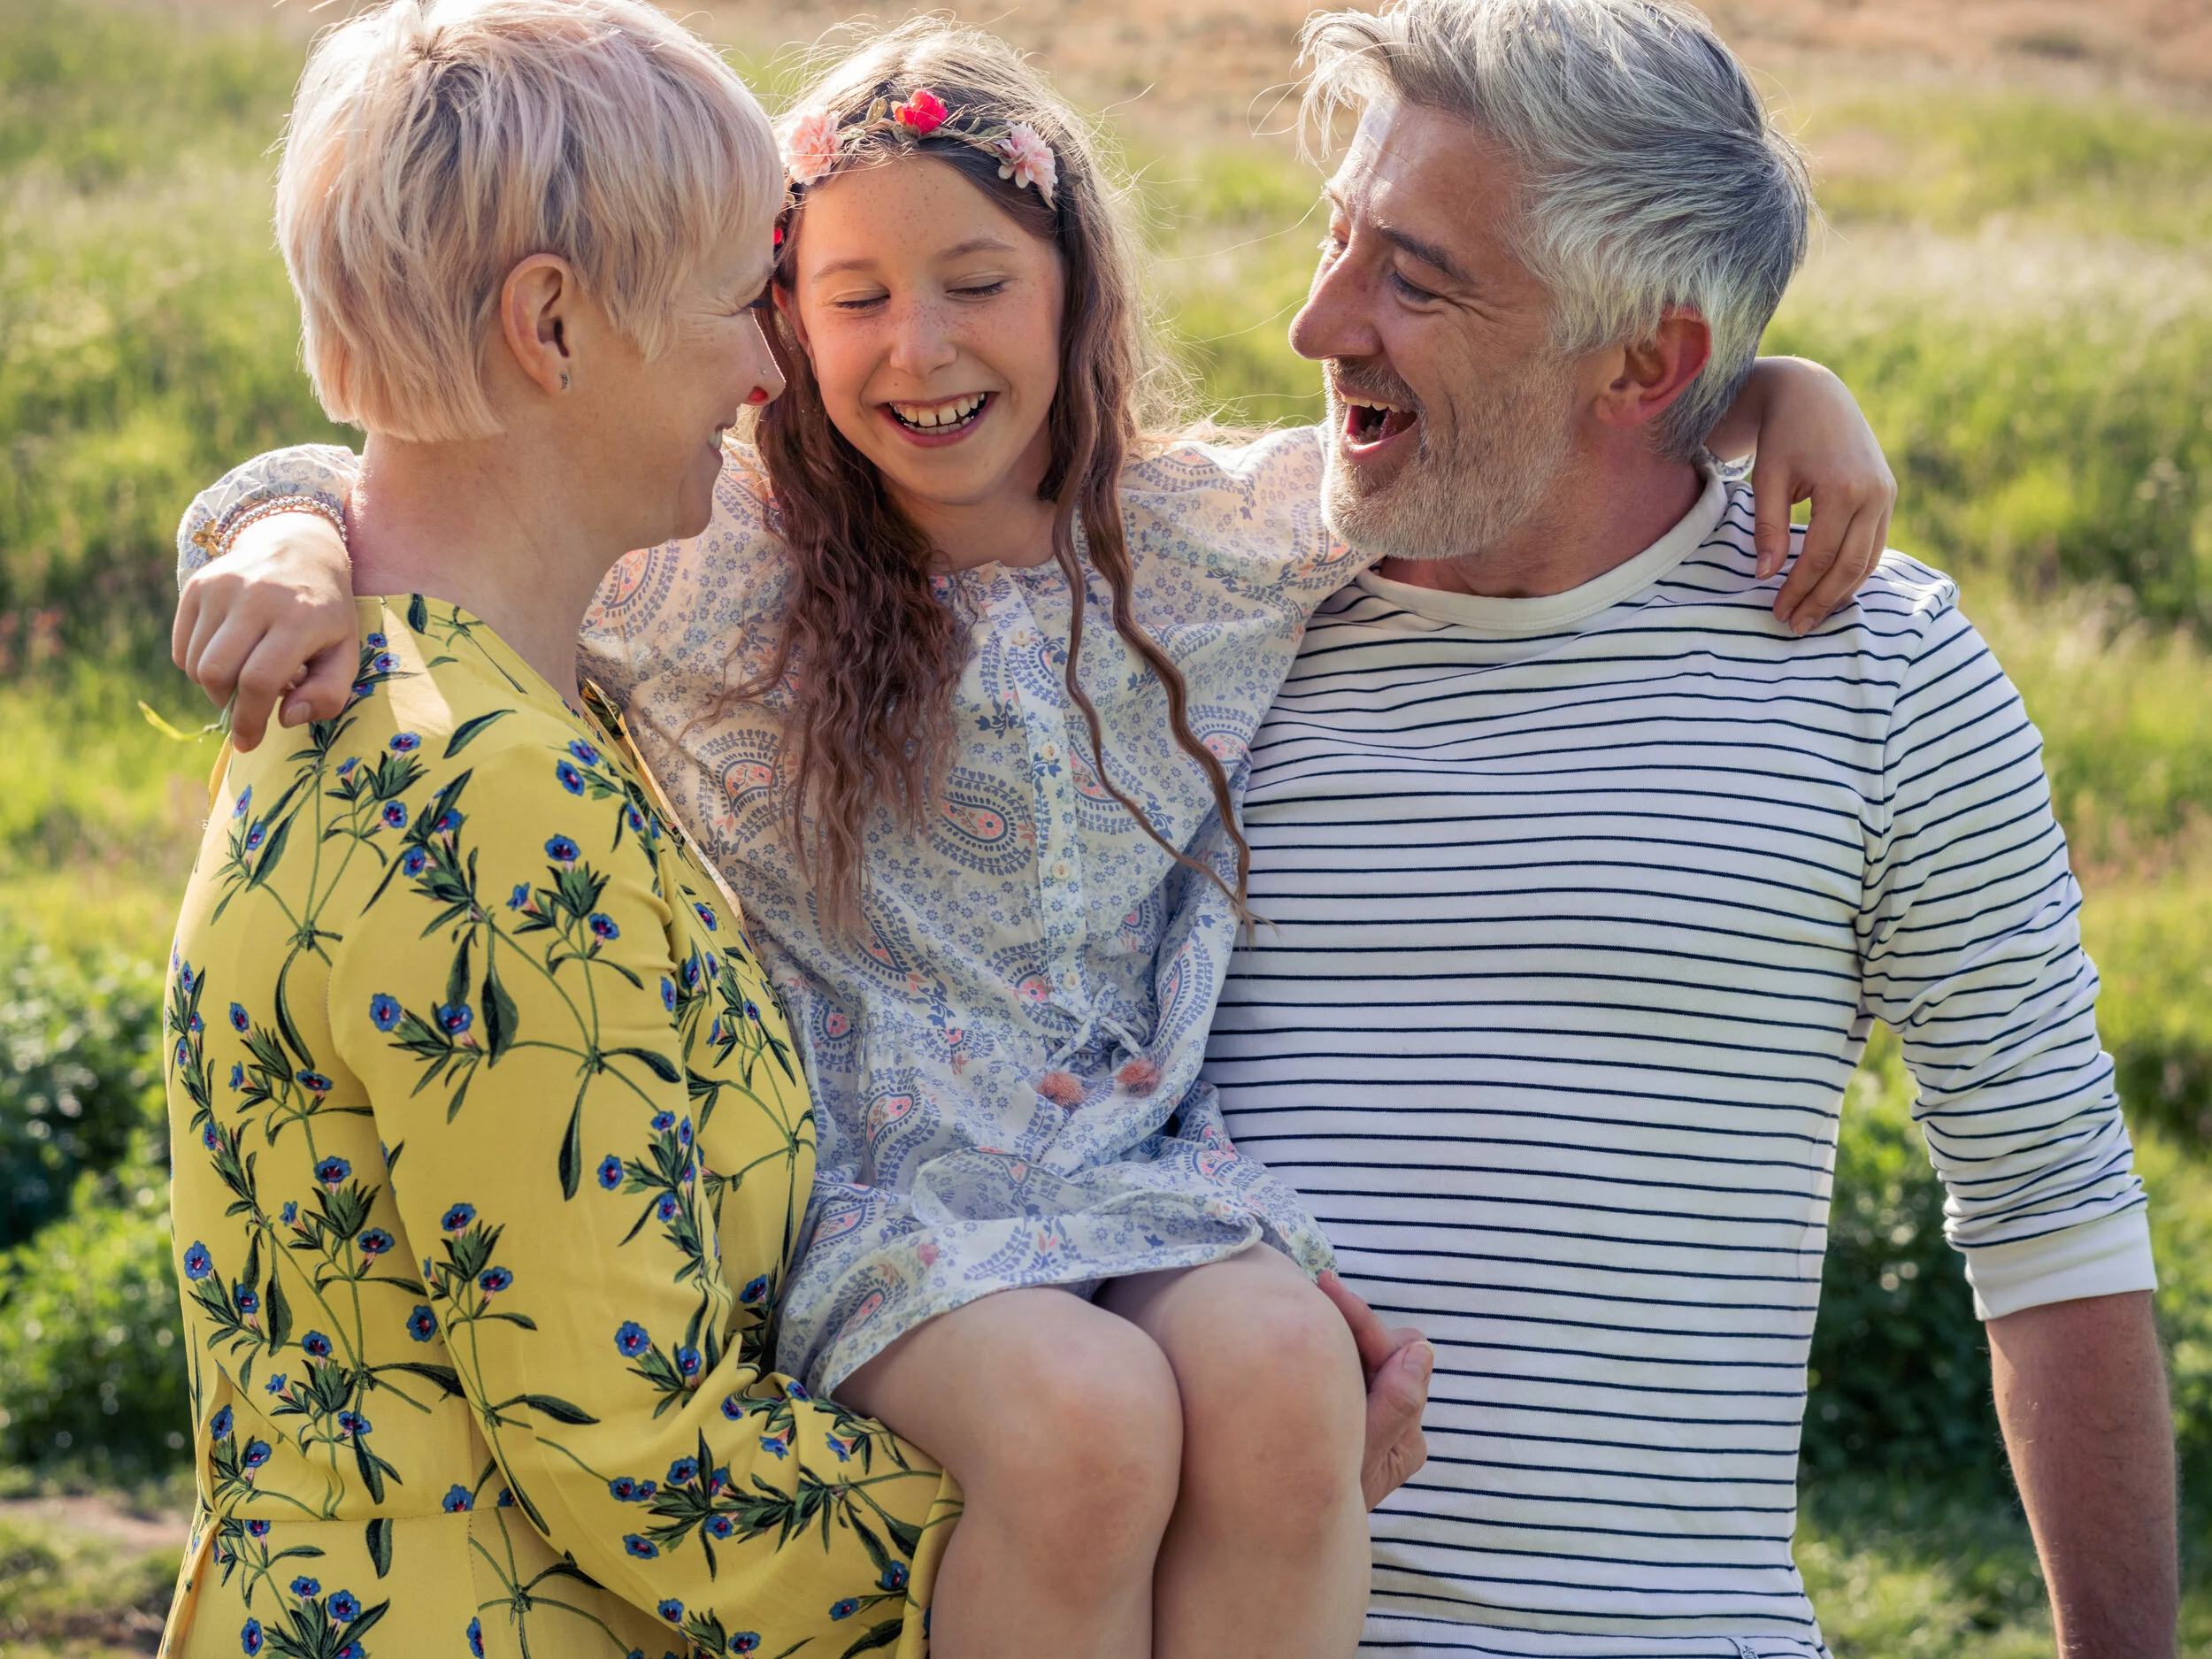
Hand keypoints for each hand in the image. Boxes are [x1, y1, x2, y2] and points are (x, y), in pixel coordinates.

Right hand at [174, 513, 356, 750]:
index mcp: (299, 618)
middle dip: (228, 704)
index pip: (259, 679)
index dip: (249, 719)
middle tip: (247, 705)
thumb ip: (327, 694)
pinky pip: (182, 647)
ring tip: (246, 670)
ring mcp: (222, 588)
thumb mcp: (345, 652)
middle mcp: (256, 598)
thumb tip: (285, 718)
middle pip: (217, 673)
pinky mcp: (198, 585)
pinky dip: (199, 664)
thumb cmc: (326, 613)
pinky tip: (229, 653)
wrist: (299, 548)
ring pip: (195, 663)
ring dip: (216, 684)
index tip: (248, 743)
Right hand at [1319, 1269, 1431, 1508]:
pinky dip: (1327, 1348)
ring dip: (1337, 1334)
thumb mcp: (1352, 1459)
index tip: (1323, 1285)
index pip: (1394, 1358)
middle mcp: (1398, 1426)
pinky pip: (1344, 1366)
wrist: (1268, 1530)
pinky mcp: (1348, 1412)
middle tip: (1309, 1295)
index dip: (1360, 1321)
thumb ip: (1392, 1405)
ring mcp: (1373, 1419)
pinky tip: (1299, 1335)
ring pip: (1365, 1354)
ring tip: (1300, 1313)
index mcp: (1406, 1437)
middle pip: (1385, 1350)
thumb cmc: (1306, 1502)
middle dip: (1351, 1325)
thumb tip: (1423, 1351)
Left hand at [1718, 357, 1897, 635]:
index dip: (1797, 589)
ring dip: (1841, 592)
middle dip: (1821, 600)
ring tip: (1812, 615)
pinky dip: (1855, 570)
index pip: (1820, 556)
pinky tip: (1831, 589)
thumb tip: (1765, 575)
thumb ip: (1767, 527)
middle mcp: (1874, 494)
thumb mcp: (1767, 478)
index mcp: (1843, 488)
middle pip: (1850, 566)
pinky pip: (1874, 544)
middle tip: (1794, 626)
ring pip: (1868, 560)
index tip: (1777, 612)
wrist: (1814, 394)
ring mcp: (1886, 495)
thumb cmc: (1783, 435)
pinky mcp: (1887, 495)